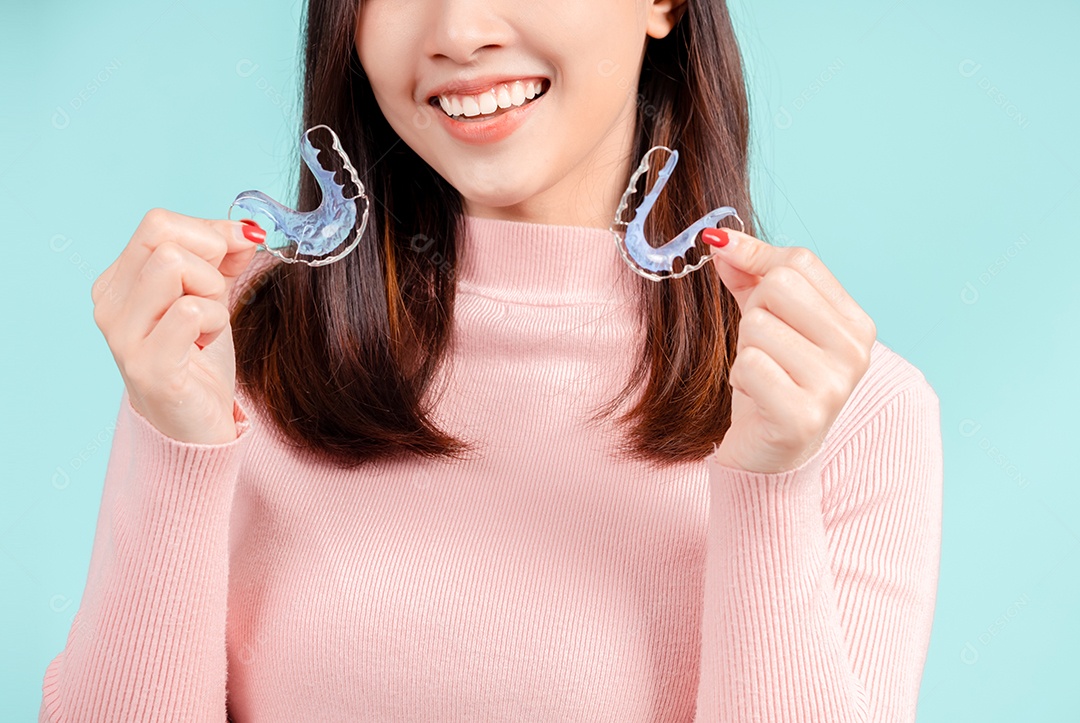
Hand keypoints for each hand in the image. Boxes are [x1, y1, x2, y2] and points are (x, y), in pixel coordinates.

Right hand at [92, 209, 264, 443]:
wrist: (195, 426)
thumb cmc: (199, 359)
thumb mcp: (212, 296)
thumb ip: (223, 257)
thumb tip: (245, 229)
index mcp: (118, 281)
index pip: (159, 223)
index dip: (208, 232)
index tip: (233, 256)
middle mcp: (109, 304)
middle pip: (165, 238)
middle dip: (209, 262)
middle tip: (214, 300)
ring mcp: (124, 336)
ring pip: (174, 267)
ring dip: (211, 293)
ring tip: (207, 325)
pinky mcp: (149, 365)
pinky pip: (190, 311)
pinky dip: (214, 321)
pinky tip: (206, 344)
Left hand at [702, 227, 876, 473]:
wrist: (770, 455)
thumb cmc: (770, 382)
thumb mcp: (765, 319)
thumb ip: (749, 274)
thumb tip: (720, 237)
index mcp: (855, 323)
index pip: (799, 261)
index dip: (756, 263)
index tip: (739, 275)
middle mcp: (856, 351)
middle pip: (779, 287)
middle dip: (753, 315)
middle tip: (762, 350)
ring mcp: (834, 385)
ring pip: (758, 326)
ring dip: (745, 351)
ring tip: (762, 377)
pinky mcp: (802, 416)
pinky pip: (749, 364)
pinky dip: (740, 379)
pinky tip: (757, 398)